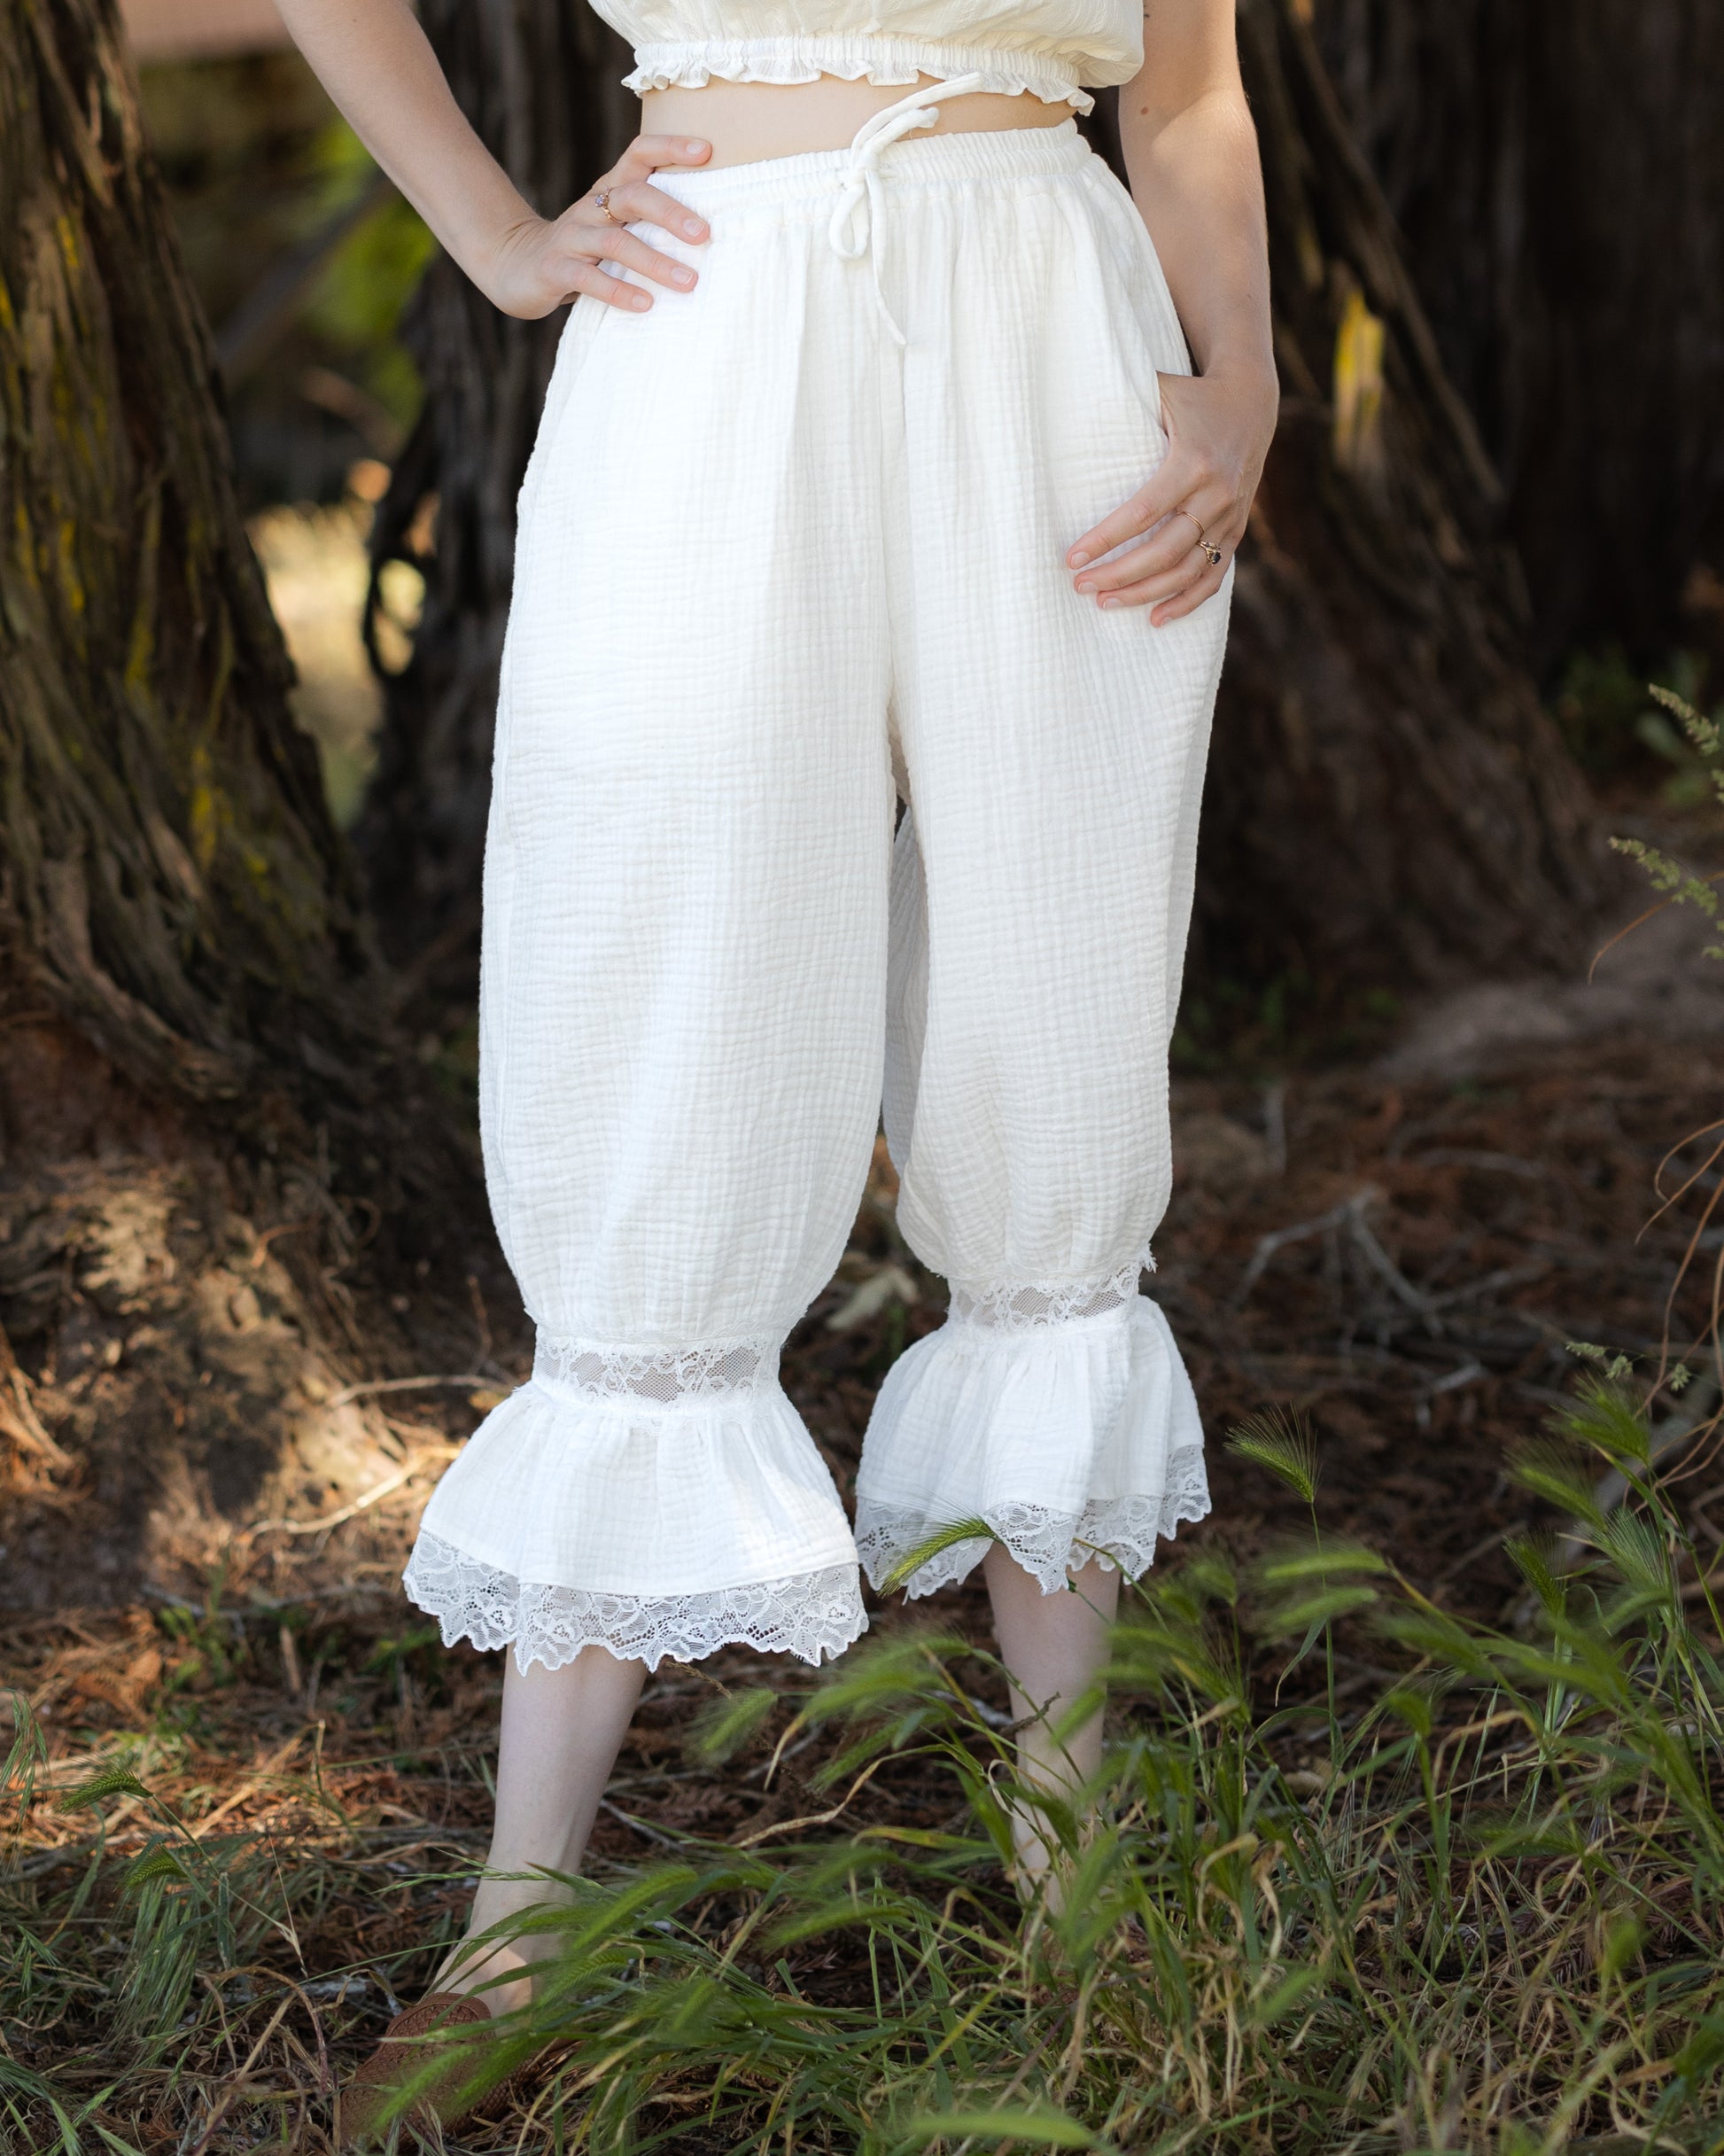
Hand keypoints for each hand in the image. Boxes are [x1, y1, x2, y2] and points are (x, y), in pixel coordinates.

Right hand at [480, 134, 713, 318]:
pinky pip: (589, 279)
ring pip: (615, 242)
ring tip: (689, 282)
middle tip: (704, 234)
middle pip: (632, 196)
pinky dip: (619, 291)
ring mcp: (571, 238)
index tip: (706, 151)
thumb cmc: (583, 249)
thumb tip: (713, 231)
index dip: (669, 147)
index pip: (638, 154)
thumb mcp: (614, 226)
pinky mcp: (555, 269)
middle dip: (670, 213)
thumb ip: (649, 222)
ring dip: (655, 262)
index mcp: (609, 190)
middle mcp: (591, 207)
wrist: (515, 265)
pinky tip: (646, 304)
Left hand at [1065, 363, 1278, 624]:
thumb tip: (1065, 421)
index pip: (1142, 513)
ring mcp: (1231, 516)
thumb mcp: (1160, 391)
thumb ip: (1121, 404)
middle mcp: (1217, 494)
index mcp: (1193, 462)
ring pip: (1187, 571)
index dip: (1106, 540)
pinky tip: (1156, 618)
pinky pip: (1214, 576)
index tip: (1072, 558)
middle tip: (1081, 586)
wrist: (1251, 400)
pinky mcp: (1237, 529)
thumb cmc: (1192, 395)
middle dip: (1119, 574)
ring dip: (1145, 593)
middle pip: (1163, 551)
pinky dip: (1186, 601)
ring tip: (1105, 603)